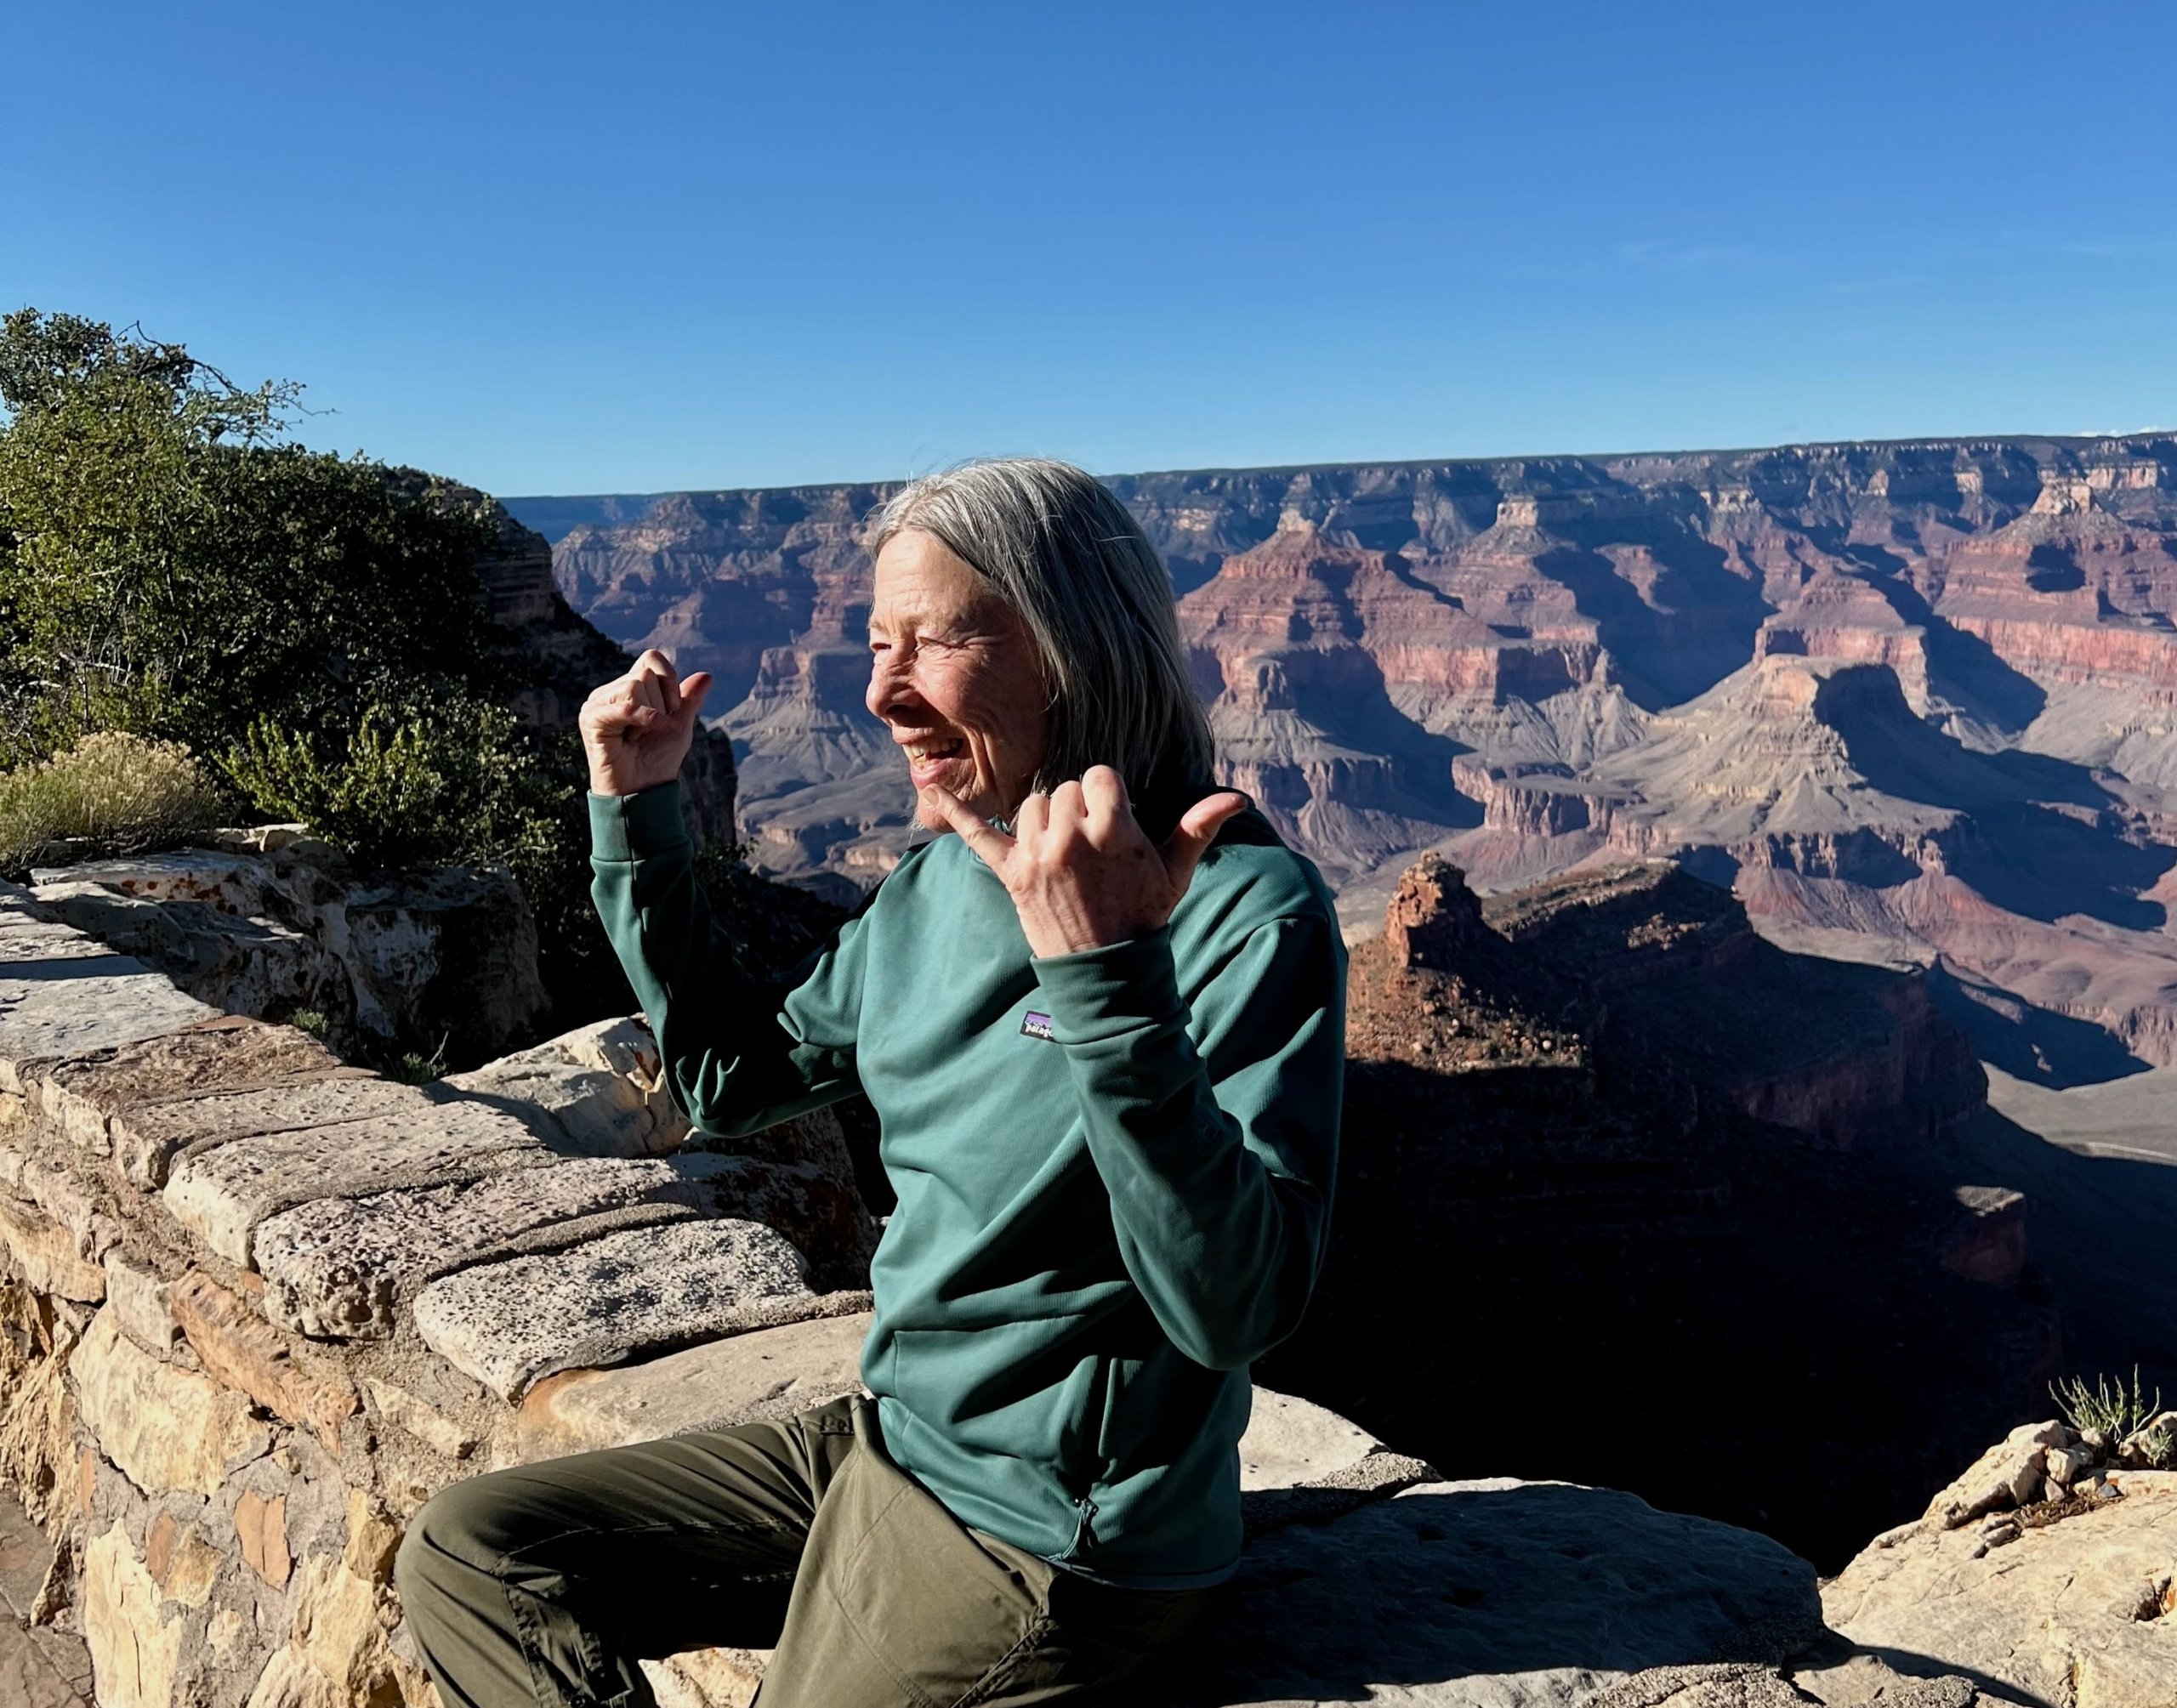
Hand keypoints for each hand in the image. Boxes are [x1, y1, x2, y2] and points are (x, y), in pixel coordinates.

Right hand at [578, 650, 713, 796]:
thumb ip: (689, 699)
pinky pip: (624, 705)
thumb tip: (707, 675)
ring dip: (649, 717)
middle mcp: (611, 691)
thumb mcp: (680, 725)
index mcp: (630, 687)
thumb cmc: (658, 759)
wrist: (643, 789)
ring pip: (635, 685)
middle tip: (650, 730)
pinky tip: (638, 737)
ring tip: (638, 737)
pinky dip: (642, 720)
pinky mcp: (591, 718)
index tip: (670, 714)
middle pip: (645, 673)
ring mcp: (598, 703)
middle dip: (661, 705)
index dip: (670, 682)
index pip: (652, 659)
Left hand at [919, 765, 1247, 956]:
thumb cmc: (1143, 916)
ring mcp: (1037, 856)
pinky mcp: (1010, 874)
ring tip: (1063, 852)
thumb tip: (1237, 796)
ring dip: (1043, 819)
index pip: (1099, 777)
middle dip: (1077, 809)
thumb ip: (1197, 828)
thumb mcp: (1173, 872)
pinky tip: (931, 786)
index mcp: (1112, 830)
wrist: (1107, 973)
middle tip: (1090, 848)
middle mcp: (1071, 838)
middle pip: (1064, 789)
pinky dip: (955, 812)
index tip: (1113, 823)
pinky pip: (977, 835)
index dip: (1107, 797)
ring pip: (1031, 804)